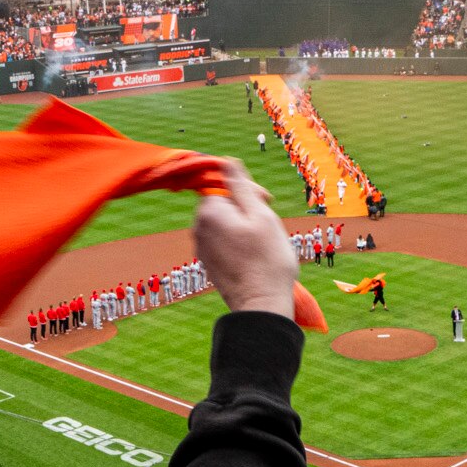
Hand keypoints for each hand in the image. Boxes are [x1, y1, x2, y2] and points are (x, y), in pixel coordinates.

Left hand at [192, 164, 299, 321]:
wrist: (261, 305)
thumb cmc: (266, 259)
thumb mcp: (259, 213)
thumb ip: (240, 185)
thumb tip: (226, 161)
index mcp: (208, 212)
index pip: (223, 183)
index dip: (247, 189)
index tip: (267, 201)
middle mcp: (198, 228)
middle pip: (222, 203)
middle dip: (245, 206)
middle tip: (268, 220)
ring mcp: (201, 248)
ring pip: (224, 223)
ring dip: (243, 225)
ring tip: (263, 240)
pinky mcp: (208, 263)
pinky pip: (223, 242)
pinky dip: (238, 242)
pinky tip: (254, 254)